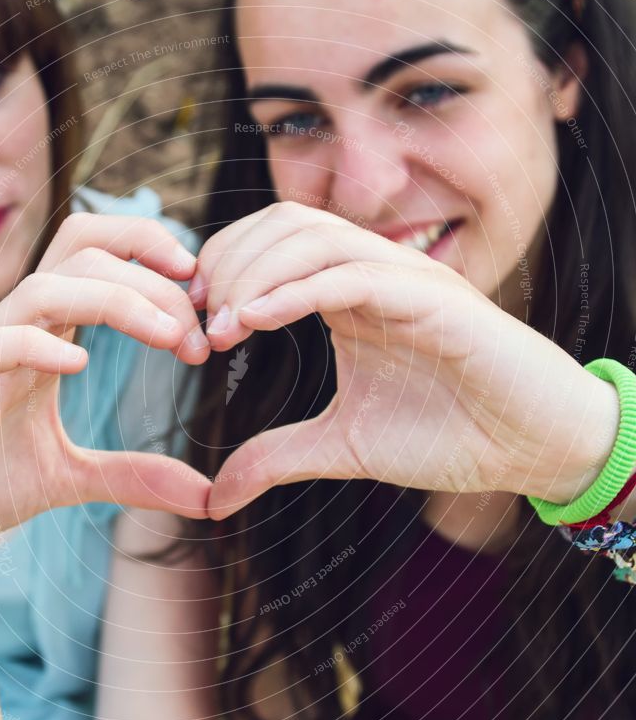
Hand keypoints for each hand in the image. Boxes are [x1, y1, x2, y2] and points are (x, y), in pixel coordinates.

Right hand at [0, 214, 212, 564]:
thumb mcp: (70, 477)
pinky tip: (79, 365)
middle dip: (154, 276)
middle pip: (84, 248)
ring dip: (120, 301)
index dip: (154, 258)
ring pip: (47, 286)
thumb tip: (203, 493)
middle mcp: (19, 328)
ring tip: (170, 339)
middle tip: (199, 334)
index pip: (99, 255)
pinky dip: (37, 346)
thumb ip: (133, 475)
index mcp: (47, 334)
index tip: (205, 301)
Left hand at [191, 202, 615, 519]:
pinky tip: (255, 321)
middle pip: (282, 224)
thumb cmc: (446, 434)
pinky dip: (298, 290)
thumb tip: (217, 495)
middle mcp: (372, 273)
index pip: (271, 244)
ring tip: (221, 328)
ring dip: (254, 273)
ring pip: (314, 236)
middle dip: (227, 263)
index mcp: (347, 293)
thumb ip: (276, 456)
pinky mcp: (435, 298)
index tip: (191, 322)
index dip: (222, 270)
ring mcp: (405, 278)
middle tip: (197, 323)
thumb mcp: (339, 446)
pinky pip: (354, 274)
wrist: (528, 447)